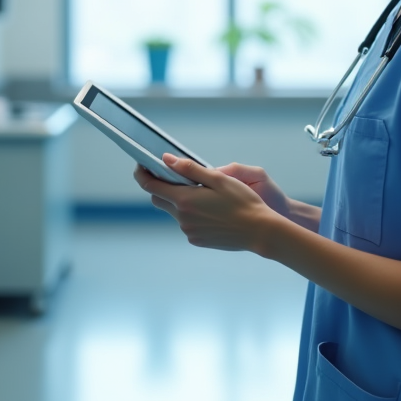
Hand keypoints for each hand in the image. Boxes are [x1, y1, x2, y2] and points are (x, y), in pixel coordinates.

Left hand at [132, 154, 287, 252]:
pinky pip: (187, 224)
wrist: (259, 231)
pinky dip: (191, 214)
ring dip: (180, 202)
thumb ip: (190, 169)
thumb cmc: (243, 202)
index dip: (142, 174)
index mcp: (185, 200)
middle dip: (161, 187)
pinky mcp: (197, 240)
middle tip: (173, 176)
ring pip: (175, 212)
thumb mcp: (219, 179)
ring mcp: (189, 231)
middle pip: (159, 200)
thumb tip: (166, 160)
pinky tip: (210, 210)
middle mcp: (182, 218)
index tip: (141, 165)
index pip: (151, 186)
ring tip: (201, 194)